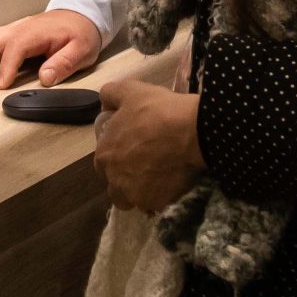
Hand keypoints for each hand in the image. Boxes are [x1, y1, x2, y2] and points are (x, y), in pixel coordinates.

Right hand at [0, 9, 102, 87]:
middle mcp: (21, 27)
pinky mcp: (10, 32)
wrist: (82, 14)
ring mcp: (13, 28)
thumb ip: (64, 63)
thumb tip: (45, 78)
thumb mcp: (82, 50)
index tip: (1, 86)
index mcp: (37, 32)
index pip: (17, 47)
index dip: (7, 67)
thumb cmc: (81, 33)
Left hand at [93, 79, 203, 212]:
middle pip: (116, 186)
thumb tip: (104, 105)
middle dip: (126, 179)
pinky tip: (171, 182)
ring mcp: (136, 196)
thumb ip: (109, 95)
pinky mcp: (157, 205)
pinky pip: (155, 205)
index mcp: (104, 156)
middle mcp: (114, 181)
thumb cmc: (157, 110)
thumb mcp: (130, 91)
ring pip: (133, 199)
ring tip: (158, 177)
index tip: (133, 148)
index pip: (103, 163)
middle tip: (146, 164)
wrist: (192, 131)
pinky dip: (161, 197)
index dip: (117, 156)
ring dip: (141, 192)